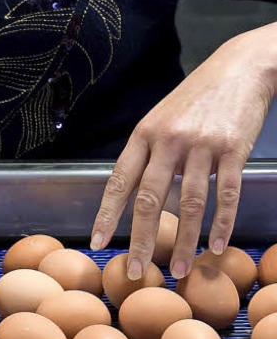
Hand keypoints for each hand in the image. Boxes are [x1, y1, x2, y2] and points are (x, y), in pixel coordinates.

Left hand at [90, 26, 276, 279]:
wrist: (241, 67)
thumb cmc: (197, 99)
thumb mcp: (162, 119)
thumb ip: (148, 154)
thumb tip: (133, 196)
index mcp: (145, 134)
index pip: (120, 181)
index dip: (106, 215)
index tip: (97, 243)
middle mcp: (169, 139)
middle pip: (149, 199)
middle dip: (140, 240)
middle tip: (135, 271)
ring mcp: (202, 144)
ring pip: (189, 203)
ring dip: (183, 241)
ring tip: (178, 269)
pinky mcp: (233, 149)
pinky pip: (225, 194)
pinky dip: (221, 224)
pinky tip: (215, 246)